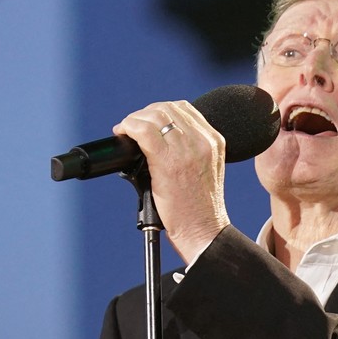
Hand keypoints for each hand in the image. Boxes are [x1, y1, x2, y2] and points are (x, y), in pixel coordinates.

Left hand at [114, 100, 230, 262]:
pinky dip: (129, 128)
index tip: (146, 122)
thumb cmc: (198, 208)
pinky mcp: (168, 161)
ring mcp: (187, 150)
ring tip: (126, 131)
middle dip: (144, 114)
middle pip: (167, 108)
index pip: (183, 108)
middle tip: (131, 128)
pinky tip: (123, 135)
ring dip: (134, 120)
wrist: (202, 231)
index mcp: (214, 141)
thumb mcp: (204, 169)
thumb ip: (189, 150)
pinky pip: (143, 131)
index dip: (158, 111)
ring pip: (154, 116)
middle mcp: (203, 141)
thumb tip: (156, 138)